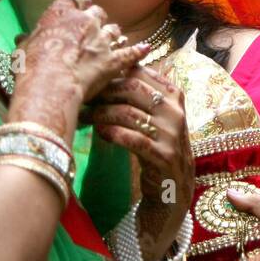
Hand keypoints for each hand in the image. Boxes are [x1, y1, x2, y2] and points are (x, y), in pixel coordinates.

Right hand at [9, 0, 148, 136]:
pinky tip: (145, 48)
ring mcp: (102, 40)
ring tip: (111, 40)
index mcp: (62, 13)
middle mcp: (86, 21)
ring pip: (113, 29)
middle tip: (90, 28)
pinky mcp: (113, 60)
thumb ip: (28, 40)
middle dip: (95, 19)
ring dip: (112, 34)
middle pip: (97, 12)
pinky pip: (131, 53)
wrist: (51, 86)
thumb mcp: (22, 49)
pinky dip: (138, 51)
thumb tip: (21, 38)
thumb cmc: (30, 67)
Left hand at [88, 63, 193, 260]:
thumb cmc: (159, 147)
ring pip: (128, 113)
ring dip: (101, 114)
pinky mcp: (164, 155)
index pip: (140, 72)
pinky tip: (100, 134)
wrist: (174, 189)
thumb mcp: (157, 117)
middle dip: (103, 93)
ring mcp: (172, 133)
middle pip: (132, 88)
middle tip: (83, 99)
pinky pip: (132, 138)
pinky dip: (113, 134)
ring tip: (84, 117)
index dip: (112, 75)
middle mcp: (176, 111)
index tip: (92, 82)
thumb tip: (108, 71)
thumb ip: (141, 94)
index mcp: (174, 95)